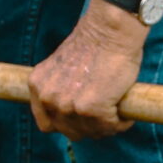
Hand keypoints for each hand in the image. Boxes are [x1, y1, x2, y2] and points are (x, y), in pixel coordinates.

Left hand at [28, 4, 146, 140]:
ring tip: (117, 112)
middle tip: (105, 117)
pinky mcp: (91, 109)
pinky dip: (120, 122)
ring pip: (91, 132)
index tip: (82, 119)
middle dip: (89, 127)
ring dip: (107, 126)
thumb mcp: (62, 68)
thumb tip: (72, 114)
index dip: (67, 124)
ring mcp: (67, 105)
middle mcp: (48, 98)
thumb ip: (60, 89)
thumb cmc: (93, 44)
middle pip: (69, 132)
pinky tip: (125, 113)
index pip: (47, 124)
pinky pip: (109, 127)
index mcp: (37, 86)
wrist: (109, 30)